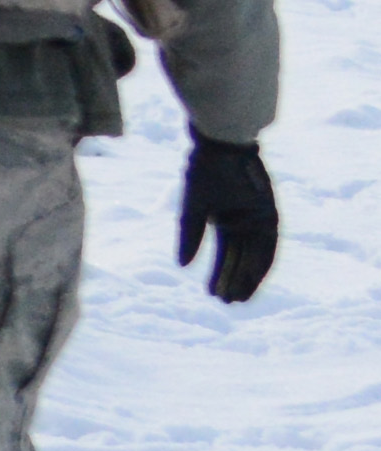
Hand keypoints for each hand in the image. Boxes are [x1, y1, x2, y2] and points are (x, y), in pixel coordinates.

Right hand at [180, 139, 281, 306]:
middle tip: (226, 303)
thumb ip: (189, 236)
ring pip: (255, 256)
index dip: (219, 274)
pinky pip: (269, 244)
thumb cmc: (203, 173)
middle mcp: (244, 223)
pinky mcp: (270, 214)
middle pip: (241, 260)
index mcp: (224, 221)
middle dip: (234, 281)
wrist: (221, 148)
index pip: (225, 255)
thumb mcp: (192, 209)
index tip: (212, 294)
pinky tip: (252, 277)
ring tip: (237, 298)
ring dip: (248, 277)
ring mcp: (259, 219)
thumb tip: (181, 266)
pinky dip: (261, 262)